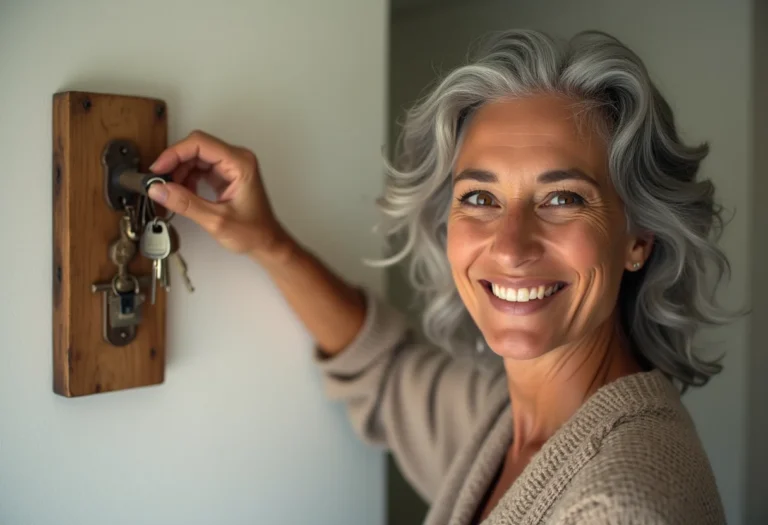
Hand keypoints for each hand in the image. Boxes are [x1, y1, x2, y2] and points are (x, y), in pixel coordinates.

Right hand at [146, 130, 290, 260]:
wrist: (266, 243)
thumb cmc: (253, 232)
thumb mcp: (216, 220)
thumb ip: (186, 203)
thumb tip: (158, 189)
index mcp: (240, 163)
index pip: (200, 143)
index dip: (175, 153)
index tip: (158, 169)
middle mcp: (237, 159)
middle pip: (196, 147)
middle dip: (175, 163)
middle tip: (159, 182)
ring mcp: (231, 166)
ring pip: (196, 158)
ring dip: (179, 172)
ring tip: (171, 192)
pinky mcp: (226, 175)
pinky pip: (200, 168)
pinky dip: (187, 179)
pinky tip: (182, 194)